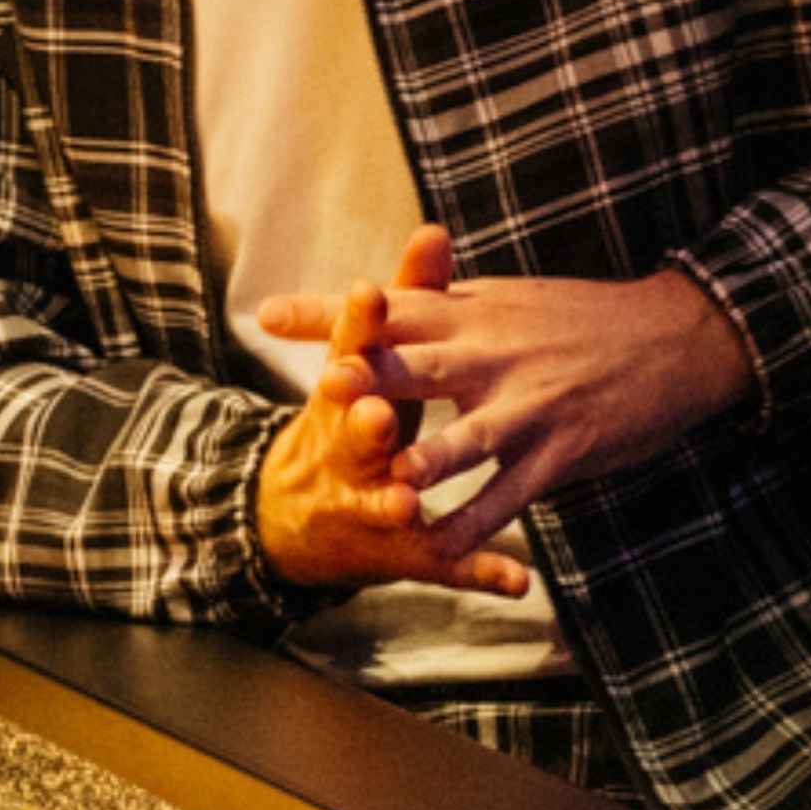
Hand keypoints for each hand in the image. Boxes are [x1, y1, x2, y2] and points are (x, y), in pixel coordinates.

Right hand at [246, 234, 512, 593]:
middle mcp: (343, 447)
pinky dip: (478, 568)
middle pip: (353, 429)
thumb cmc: (352, 416)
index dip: (358, 323)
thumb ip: (410, 296)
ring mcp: (364, 501)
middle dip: (364, 421)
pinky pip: (441, 561)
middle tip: (376, 413)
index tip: (368, 289)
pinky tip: (518, 580)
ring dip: (393, 499)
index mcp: (346, 392)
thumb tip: (435, 229)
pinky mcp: (399, 552)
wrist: (292, 514)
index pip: (350, 349)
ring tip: (406, 502)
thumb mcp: (375, 355)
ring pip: (378, 501)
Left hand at [279, 252, 759, 524]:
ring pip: (470, 438)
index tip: (267, 315)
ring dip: (432, 461)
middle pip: (423, 366)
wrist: (675, 337)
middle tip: (326, 389)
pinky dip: (476, 524)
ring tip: (393, 485)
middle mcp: (493, 355)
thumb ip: (439, 303)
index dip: (330, 310)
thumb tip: (375, 294)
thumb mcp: (503, 298)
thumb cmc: (578, 319)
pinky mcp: (559, 451)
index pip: (390, 307)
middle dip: (374, 377)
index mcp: (472, 313)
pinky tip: (442, 546)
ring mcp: (527, 406)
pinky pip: (511, 494)